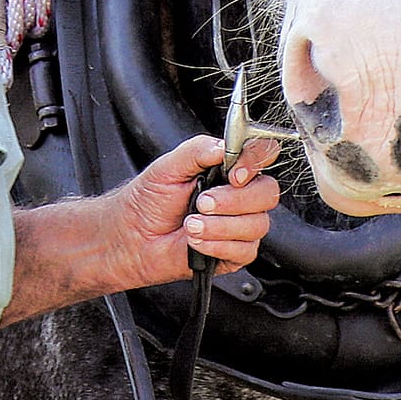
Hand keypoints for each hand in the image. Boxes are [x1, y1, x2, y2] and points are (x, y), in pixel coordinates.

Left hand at [112, 134, 281, 287]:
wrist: (132, 237)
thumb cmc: (149, 201)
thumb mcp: (168, 166)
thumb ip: (197, 150)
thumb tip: (224, 146)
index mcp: (228, 169)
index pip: (262, 155)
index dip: (255, 163)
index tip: (234, 174)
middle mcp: (240, 196)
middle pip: (268, 193)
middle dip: (235, 200)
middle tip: (202, 202)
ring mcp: (241, 225)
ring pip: (257, 224)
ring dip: (220, 226)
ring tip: (190, 224)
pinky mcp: (236, 253)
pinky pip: (245, 250)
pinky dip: (217, 245)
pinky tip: (196, 242)